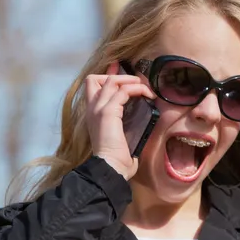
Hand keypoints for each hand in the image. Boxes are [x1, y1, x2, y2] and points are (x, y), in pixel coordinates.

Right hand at [84, 61, 155, 179]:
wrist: (110, 167)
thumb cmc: (117, 158)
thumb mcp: (119, 135)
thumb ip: (124, 123)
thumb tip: (140, 119)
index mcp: (92, 114)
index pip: (93, 86)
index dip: (107, 76)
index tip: (122, 72)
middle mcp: (91, 109)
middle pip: (96, 78)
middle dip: (118, 75)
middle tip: (137, 81)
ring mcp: (98, 109)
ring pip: (111, 81)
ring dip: (130, 81)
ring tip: (145, 88)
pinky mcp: (107, 112)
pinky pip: (123, 91)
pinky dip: (137, 89)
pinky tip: (147, 96)